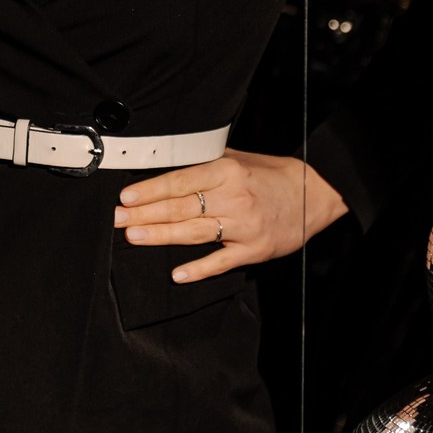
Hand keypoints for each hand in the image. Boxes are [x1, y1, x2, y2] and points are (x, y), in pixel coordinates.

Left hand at [112, 148, 350, 282]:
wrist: (313, 194)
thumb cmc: (271, 174)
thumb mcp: (237, 159)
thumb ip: (204, 165)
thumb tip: (165, 171)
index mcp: (226, 171)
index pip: (179, 181)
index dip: (150, 190)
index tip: (126, 197)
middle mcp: (233, 197)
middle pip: (181, 208)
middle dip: (145, 214)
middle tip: (118, 220)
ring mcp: (244, 226)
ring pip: (194, 233)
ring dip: (161, 236)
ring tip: (134, 237)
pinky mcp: (254, 250)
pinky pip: (221, 261)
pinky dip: (198, 269)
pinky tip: (176, 274)